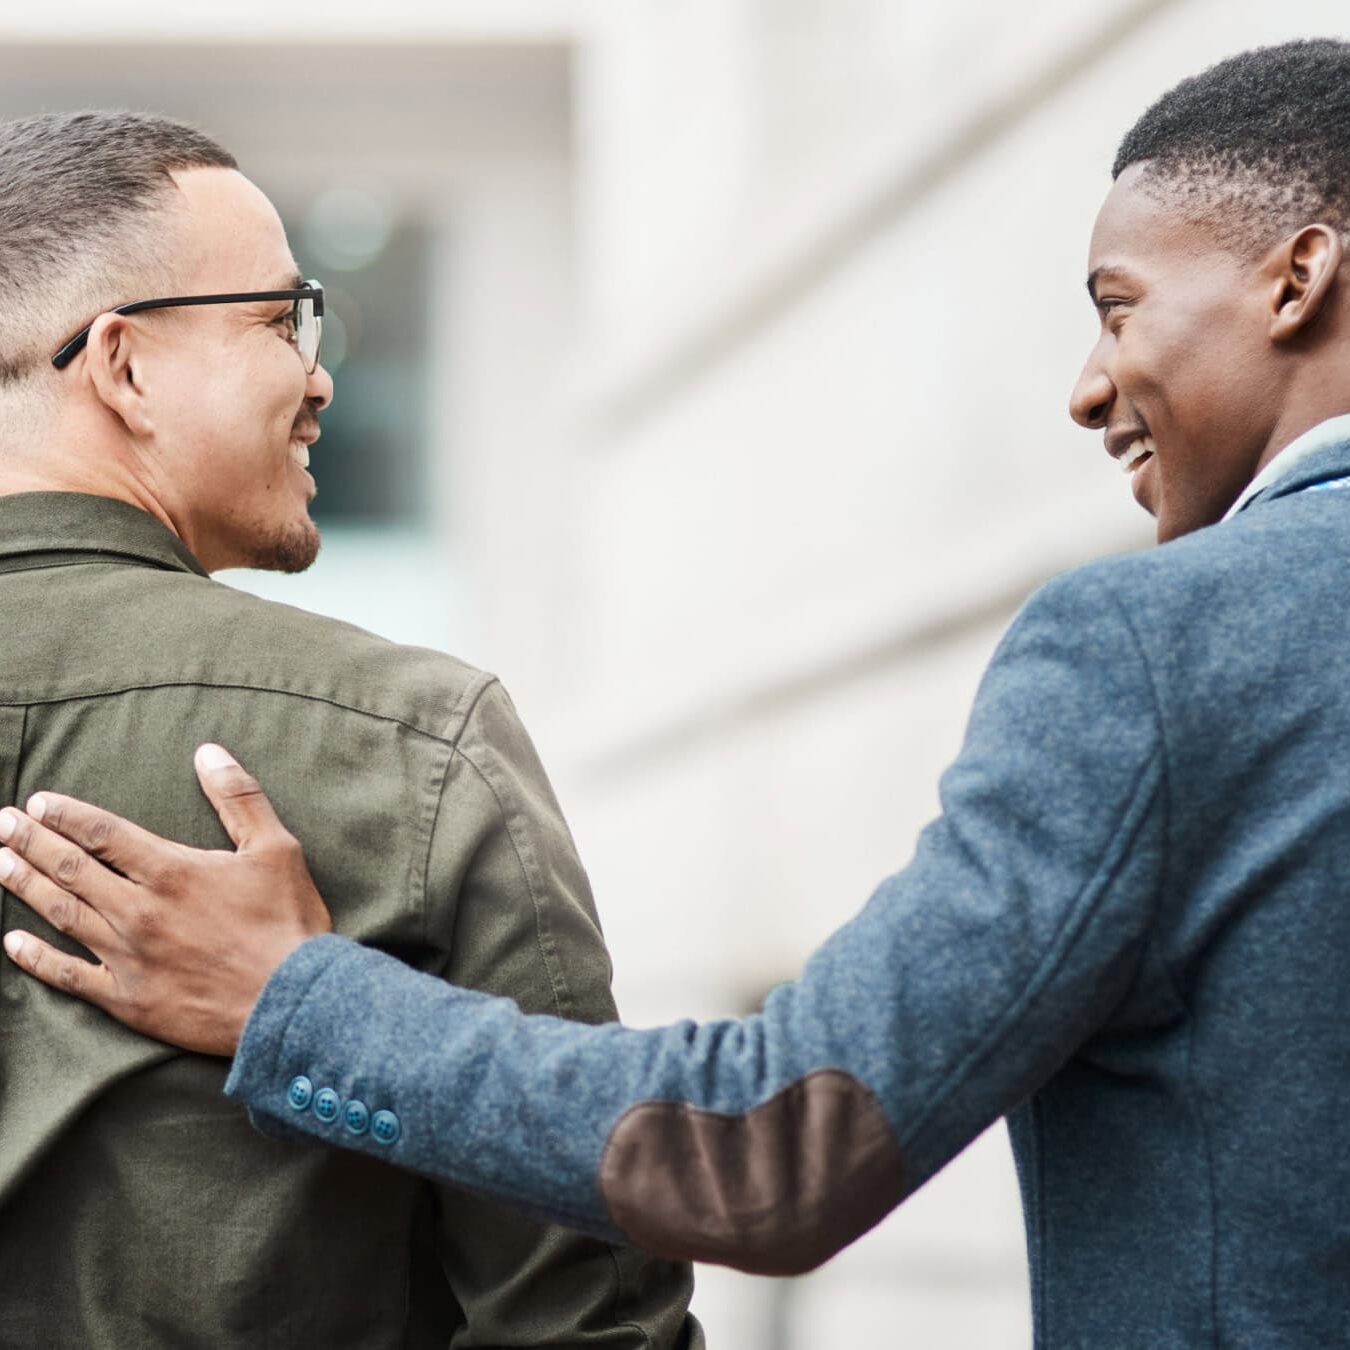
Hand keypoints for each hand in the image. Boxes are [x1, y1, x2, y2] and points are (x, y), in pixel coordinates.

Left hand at [0, 744, 331, 1054]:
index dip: (67, 815)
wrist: (293, 1002)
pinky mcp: (127, 999)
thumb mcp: (276, 848)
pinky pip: (68, 975)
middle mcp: (139, 911)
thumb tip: (209, 752)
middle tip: (0, 824)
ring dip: (24, 885)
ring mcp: (128, 957)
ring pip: (62, 914)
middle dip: (31, 842)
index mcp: (172, 871)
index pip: (103, 834)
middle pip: (70, 869)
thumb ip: (239, 797)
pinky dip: (36, 958)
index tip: (37, 802)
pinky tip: (12, 942)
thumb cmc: (289, 923)